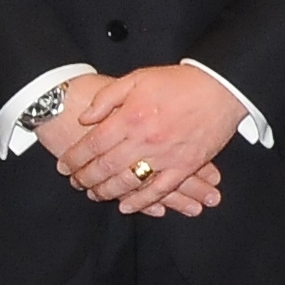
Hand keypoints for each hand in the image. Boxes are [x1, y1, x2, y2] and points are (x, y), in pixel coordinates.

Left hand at [61, 64, 249, 212]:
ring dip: (106, 192)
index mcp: (130, 117)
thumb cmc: (179, 81)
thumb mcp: (137, 78)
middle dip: (84, 178)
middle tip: (74, 182)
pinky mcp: (185, 165)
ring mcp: (165, 155)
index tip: (63, 165)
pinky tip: (126, 206)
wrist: (221, 87)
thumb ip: (107, 97)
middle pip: (105, 167)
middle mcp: (144, 139)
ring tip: (93, 194)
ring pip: (127, 182)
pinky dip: (141, 201)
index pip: (92, 144)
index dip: (74, 158)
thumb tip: (85, 118)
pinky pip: (159, 190)